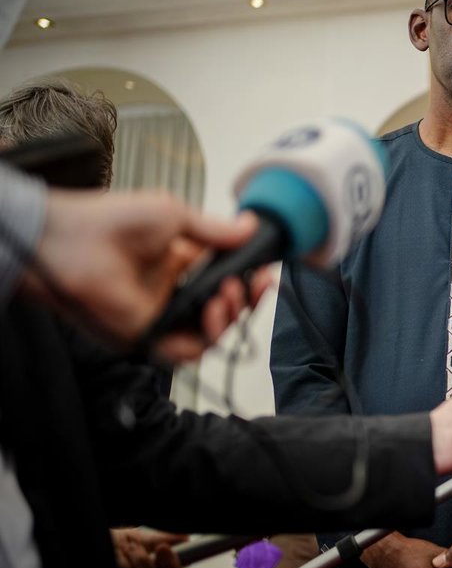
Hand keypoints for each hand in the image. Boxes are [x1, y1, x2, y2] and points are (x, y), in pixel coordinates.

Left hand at [19, 190, 272, 361]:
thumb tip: (251, 226)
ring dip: (230, 318)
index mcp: (183, 265)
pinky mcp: (147, 337)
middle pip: (226, 311)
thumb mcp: (175, 215)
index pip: (227, 280)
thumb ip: (216, 230)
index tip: (265, 272)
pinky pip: (186, 352)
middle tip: (254, 285)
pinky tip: (209, 314)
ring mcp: (163, 317)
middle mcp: (175, 293)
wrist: (70, 242)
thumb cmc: (110, 223)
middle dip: (247, 300)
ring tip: (226, 296)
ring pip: (212, 335)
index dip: (249, 280)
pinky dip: (205, 337)